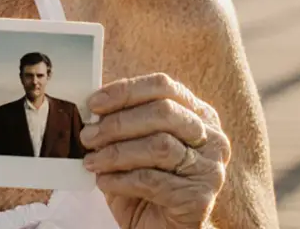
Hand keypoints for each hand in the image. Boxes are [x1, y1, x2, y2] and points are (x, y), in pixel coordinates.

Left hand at [81, 73, 229, 228]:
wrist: (159, 228)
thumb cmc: (144, 184)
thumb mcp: (133, 144)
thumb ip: (121, 120)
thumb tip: (93, 104)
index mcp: (197, 114)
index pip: (163, 86)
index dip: (126, 91)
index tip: (94, 103)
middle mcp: (211, 138)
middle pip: (163, 112)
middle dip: (118, 123)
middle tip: (88, 136)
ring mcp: (209, 169)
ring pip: (159, 146)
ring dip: (116, 152)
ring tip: (92, 161)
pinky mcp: (199, 199)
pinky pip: (152, 181)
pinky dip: (121, 180)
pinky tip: (104, 182)